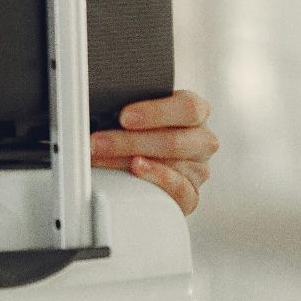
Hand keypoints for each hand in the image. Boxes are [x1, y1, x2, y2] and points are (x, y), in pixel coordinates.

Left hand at [90, 89, 216, 214]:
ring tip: (99, 156)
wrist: (146, 151)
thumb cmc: (142, 127)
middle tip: (98, 141)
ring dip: (127, 159)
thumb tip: (101, 105)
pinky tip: (134, 169)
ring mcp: (199, 169)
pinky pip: (178, 189)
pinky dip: (153, 178)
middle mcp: (202, 139)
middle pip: (173, 140)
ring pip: (170, 163)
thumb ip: (132, 106)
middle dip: (129, 141)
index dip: (156, 112)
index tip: (123, 116)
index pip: (188, 107)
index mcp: (196, 111)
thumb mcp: (141, 110)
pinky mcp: (191, 194)